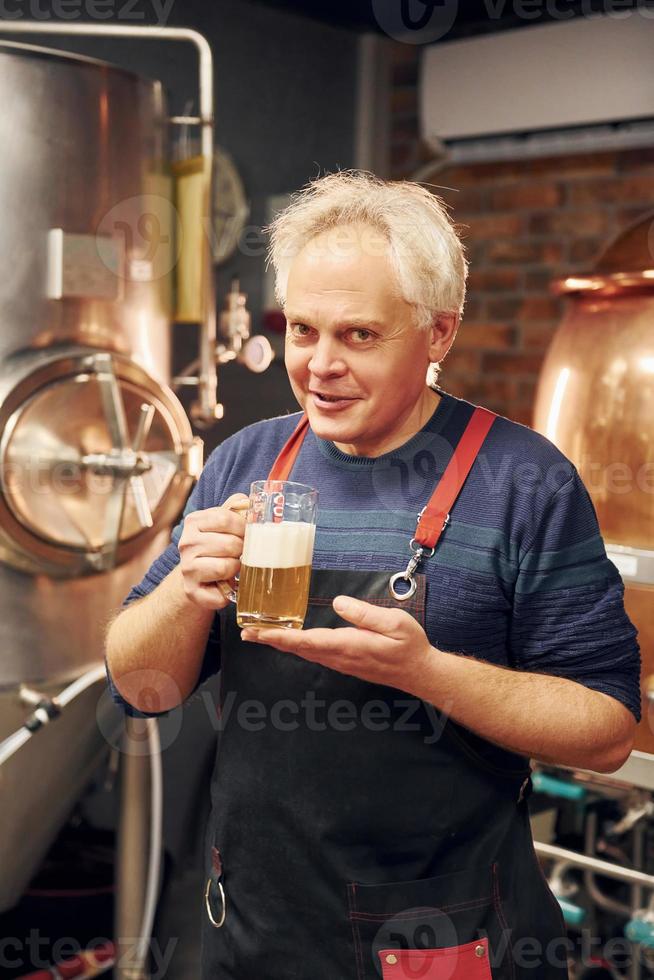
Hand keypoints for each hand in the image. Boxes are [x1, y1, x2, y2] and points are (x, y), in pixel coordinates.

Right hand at [178, 493, 248, 610]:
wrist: (198, 575)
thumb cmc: (218, 544)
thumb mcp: (225, 521)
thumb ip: (238, 507)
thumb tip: (250, 501)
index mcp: (194, 521)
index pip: (226, 518)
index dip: (243, 527)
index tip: (246, 533)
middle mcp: (186, 543)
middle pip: (230, 544)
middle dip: (243, 550)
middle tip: (241, 553)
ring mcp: (187, 568)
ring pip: (225, 567)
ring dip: (236, 569)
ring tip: (233, 567)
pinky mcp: (192, 591)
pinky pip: (220, 594)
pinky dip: (229, 591)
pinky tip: (225, 585)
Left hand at [241, 595, 432, 692]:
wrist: (420, 671)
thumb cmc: (409, 646)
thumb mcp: (393, 622)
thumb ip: (364, 614)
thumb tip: (338, 603)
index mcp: (348, 645)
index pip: (306, 641)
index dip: (279, 637)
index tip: (258, 633)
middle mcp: (340, 657)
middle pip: (298, 649)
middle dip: (271, 640)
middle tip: (246, 633)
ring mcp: (341, 662)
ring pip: (304, 653)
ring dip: (281, 644)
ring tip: (260, 634)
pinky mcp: (345, 662)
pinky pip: (314, 654)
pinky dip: (296, 646)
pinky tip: (289, 640)